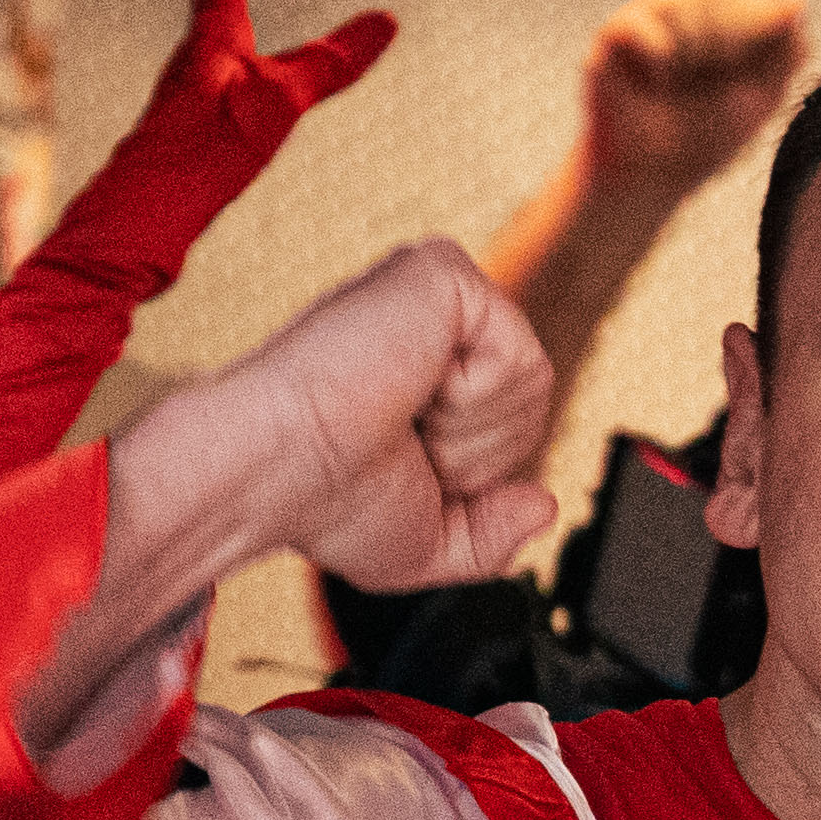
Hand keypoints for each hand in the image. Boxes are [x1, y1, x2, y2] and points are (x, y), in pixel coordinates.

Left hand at [117, 0, 397, 187]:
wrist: (145, 208)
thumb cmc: (207, 147)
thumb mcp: (281, 101)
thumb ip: (331, 65)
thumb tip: (388, 20)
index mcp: (211, 46)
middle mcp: (189, 67)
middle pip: (206, 17)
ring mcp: (181, 103)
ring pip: (203, 59)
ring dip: (215, 37)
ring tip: (223, 32)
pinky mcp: (179, 139)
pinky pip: (205, 97)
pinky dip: (218, 84)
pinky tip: (222, 111)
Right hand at [214, 238, 561, 593]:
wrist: (275, 470)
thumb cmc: (324, 504)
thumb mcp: (423, 547)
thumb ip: (490, 536)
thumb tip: (545, 505)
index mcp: (423, 370)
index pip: (513, 422)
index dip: (473, 472)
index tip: (401, 467)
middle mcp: (431, 325)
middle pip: (533, 404)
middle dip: (479, 453)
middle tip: (400, 443)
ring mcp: (436, 293)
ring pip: (532, 382)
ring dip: (470, 429)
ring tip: (398, 413)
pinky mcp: (441, 273)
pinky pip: (520, 355)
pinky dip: (472, 396)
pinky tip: (408, 385)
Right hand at [578, 0, 808, 193]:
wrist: (655, 174)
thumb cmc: (711, 135)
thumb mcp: (762, 96)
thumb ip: (786, 48)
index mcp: (723, 14)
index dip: (753, 24)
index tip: (745, 71)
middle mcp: (684, 4)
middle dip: (724, 44)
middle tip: (713, 83)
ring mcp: (648, 15)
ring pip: (678, 0)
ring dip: (692, 51)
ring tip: (683, 85)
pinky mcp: (613, 34)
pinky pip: (640, 23)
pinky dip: (658, 53)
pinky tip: (661, 82)